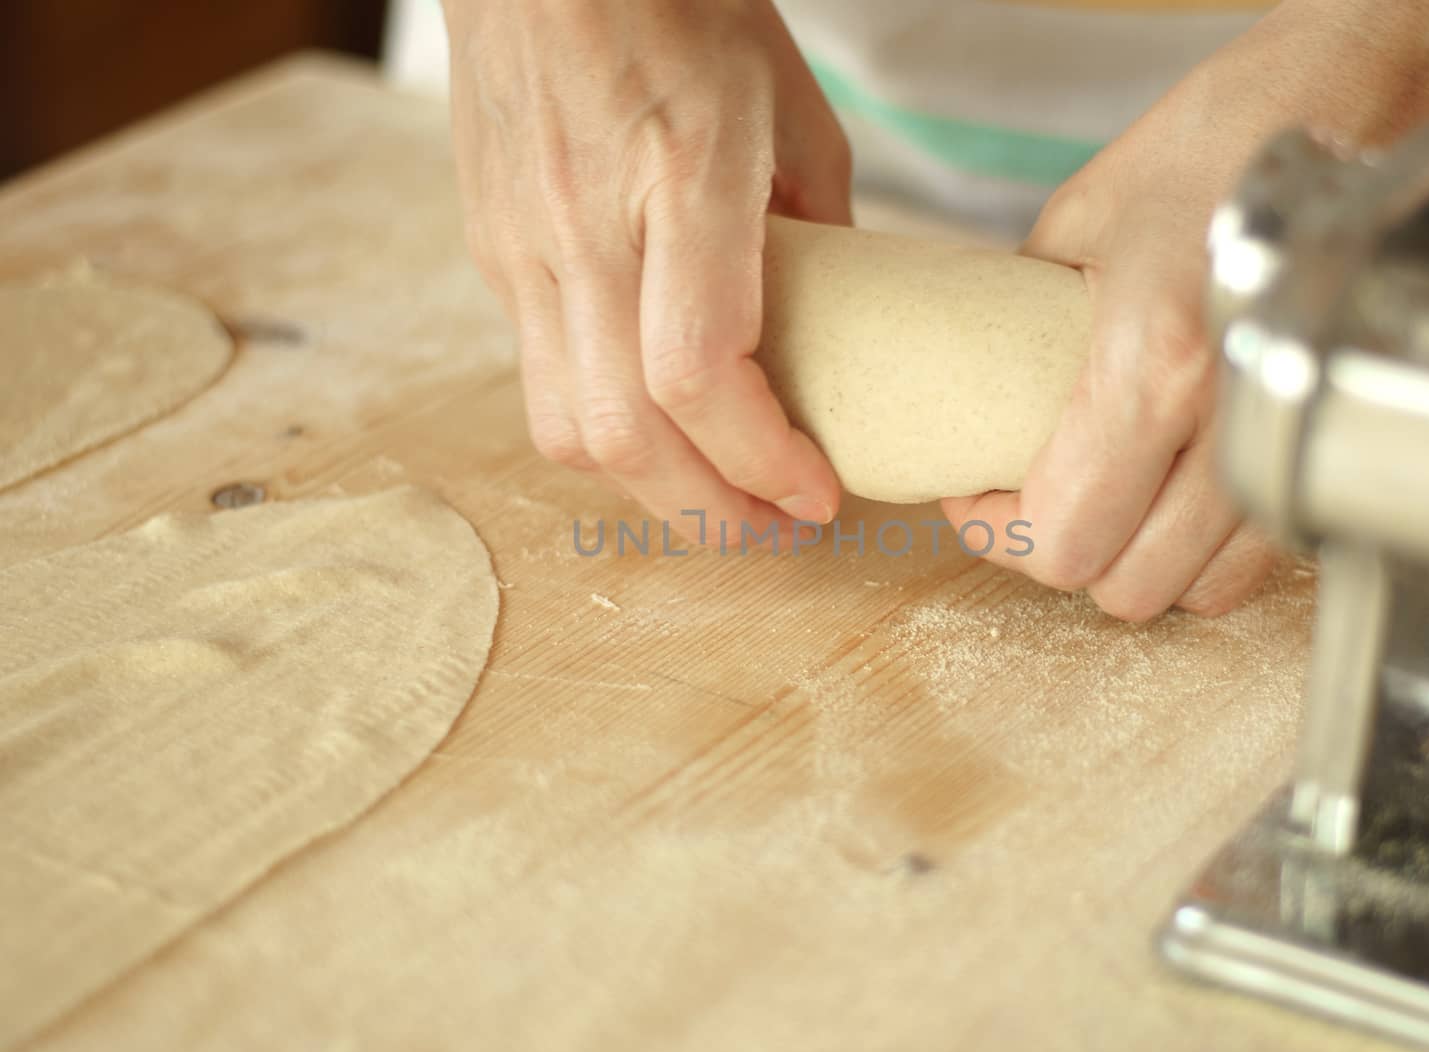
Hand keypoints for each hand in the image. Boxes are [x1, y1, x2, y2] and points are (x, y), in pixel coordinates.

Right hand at [443, 0, 850, 540]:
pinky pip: (542, 381)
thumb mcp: (786, 101)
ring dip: (648, 488)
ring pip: (565, 430)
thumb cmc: (673, 3)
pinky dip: (607, 430)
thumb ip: (821, 222)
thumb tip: (840, 316)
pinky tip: (658, 423)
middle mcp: (585, 229)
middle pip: (623, 436)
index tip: (816, 494)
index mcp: (680, 179)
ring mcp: (524, 249)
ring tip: (717, 493)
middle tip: (775, 528)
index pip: (698, 374)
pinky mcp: (494, 256)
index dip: (759, 460)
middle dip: (708, 512)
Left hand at [943, 0, 1428, 620]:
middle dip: (1067, 554)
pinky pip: (1263, 554)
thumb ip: (1022, 322)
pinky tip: (1179, 492)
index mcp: (1153, 362)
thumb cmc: (1226, 137)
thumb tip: (982, 385)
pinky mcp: (1332, 441)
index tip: (978, 499)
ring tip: (1111, 499)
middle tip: (1038, 499)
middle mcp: (1230, 419)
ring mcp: (1293, 439)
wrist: (1358, 96)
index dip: (1000, 534)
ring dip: (1142, 559)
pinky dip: (1210, 547)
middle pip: (1129, 586)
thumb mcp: (1081, 220)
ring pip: (1203, 589)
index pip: (1064, 536)